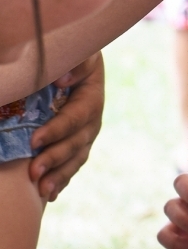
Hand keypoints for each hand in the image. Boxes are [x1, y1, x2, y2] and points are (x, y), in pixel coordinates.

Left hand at [28, 53, 103, 200]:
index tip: (35, 141)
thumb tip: (63, 80)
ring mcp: (86, 136)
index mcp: (92, 99)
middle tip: (33, 171)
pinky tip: (50, 195)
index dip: (57, 131)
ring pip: (75, 159)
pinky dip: (62, 180)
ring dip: (59, 176)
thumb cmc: (75, 57)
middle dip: (55, 159)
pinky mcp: (78, 145)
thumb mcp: (82, 53)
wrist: (80, 65)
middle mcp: (92, 121)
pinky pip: (72, 165)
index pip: (75, 118)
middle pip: (76, 144)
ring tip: (43, 190)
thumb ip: (76, 64)